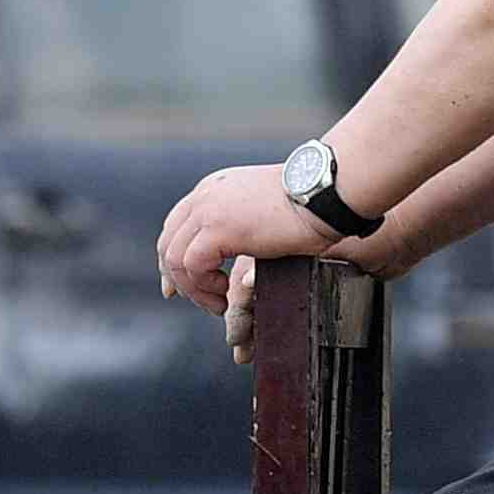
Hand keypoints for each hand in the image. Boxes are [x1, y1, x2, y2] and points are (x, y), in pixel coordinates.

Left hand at [157, 163, 359, 312]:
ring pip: (175, 258)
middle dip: (178, 280)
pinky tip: (226, 292)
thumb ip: (240, 225)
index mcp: (213, 189)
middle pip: (168, 243)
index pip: (175, 226)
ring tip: (219, 303)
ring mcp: (208, 211)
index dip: (172, 261)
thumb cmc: (309, 205)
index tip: (176, 289)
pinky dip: (204, 286)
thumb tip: (234, 254)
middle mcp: (204, 196)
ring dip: (194, 289)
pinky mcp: (218, 229)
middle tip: (204, 302)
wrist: (324, 193)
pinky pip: (192, 265)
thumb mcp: (262, 210)